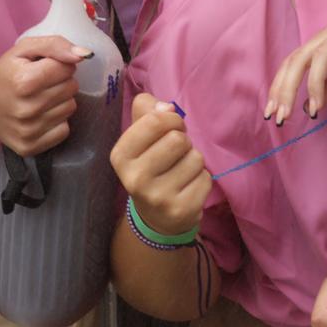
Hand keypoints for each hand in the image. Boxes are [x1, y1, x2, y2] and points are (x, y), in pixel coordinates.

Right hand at [0, 35, 89, 154]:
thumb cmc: (6, 73)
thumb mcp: (24, 49)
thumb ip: (55, 45)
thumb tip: (84, 55)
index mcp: (24, 81)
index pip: (67, 68)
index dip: (59, 64)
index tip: (44, 67)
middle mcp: (26, 109)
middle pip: (71, 88)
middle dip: (61, 82)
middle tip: (42, 84)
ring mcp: (28, 131)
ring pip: (70, 108)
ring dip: (60, 101)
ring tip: (41, 98)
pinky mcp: (29, 147)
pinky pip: (64, 131)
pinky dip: (56, 121)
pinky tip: (40, 116)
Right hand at [111, 92, 209, 238]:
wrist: (155, 218)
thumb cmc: (150, 166)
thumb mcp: (139, 138)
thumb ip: (147, 111)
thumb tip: (167, 108)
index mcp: (120, 156)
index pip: (154, 120)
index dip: (170, 119)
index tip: (170, 128)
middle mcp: (135, 179)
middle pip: (177, 139)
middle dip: (183, 141)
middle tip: (175, 154)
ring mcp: (158, 197)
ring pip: (195, 158)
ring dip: (193, 160)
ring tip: (181, 172)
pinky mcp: (182, 210)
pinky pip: (206, 178)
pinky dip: (202, 179)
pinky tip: (187, 187)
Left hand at [265, 0, 326, 122]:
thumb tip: (308, 107)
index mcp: (322, 43)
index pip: (292, 64)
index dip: (279, 87)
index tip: (272, 114)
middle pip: (300, 58)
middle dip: (288, 88)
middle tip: (284, 117)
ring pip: (323, 53)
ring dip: (316, 82)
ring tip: (316, 109)